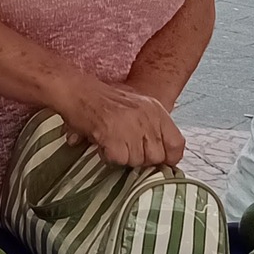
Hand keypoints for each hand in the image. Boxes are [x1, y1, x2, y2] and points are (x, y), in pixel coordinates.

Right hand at [56, 76, 184, 169]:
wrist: (76, 92)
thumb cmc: (102, 101)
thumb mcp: (136, 108)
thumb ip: (151, 129)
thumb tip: (162, 159)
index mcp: (156, 110)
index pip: (177, 144)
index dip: (168, 157)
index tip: (157, 160)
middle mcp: (148, 118)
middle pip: (156, 157)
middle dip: (140, 159)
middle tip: (124, 148)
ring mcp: (132, 127)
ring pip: (137, 161)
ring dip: (123, 158)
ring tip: (111, 143)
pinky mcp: (114, 136)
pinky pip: (119, 160)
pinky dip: (109, 157)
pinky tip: (102, 145)